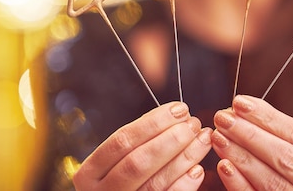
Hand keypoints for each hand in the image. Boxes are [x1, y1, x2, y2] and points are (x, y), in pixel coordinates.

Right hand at [73, 101, 212, 190]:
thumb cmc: (121, 181)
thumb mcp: (115, 162)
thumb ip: (138, 141)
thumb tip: (175, 114)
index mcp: (90, 174)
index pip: (122, 141)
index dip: (153, 122)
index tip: (179, 109)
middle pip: (138, 162)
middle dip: (170, 139)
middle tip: (192, 124)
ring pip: (155, 183)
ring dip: (184, 157)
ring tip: (202, 139)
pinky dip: (185, 185)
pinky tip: (198, 169)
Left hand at [211, 95, 292, 190]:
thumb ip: (283, 135)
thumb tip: (243, 106)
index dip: (269, 118)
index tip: (240, 102)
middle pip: (286, 158)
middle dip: (251, 134)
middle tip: (223, 117)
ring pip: (272, 182)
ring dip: (241, 156)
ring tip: (219, 137)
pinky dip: (239, 183)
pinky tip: (224, 165)